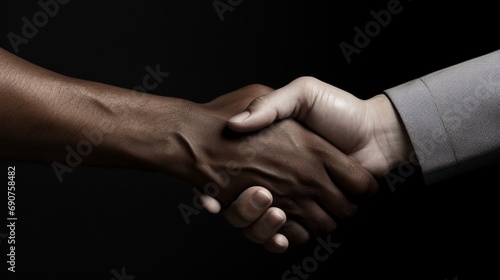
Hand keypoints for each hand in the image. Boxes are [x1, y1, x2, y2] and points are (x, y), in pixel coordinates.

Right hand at [221, 77, 413, 249]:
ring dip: (262, 226)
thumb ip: (270, 105)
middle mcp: (278, 179)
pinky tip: (284, 234)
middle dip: (244, 211)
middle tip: (259, 197)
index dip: (218, 186)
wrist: (376, 132)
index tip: (215, 191)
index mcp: (271, 154)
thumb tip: (234, 125)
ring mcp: (295, 199)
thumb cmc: (338, 110)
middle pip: (243, 208)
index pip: (231, 175)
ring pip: (264, 225)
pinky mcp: (312, 213)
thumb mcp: (302, 95)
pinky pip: (290, 236)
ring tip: (276, 212)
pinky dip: (282, 240)